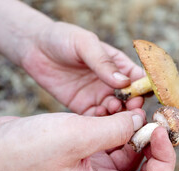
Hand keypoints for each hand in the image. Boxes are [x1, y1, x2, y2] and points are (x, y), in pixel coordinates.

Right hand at [0, 111, 175, 170]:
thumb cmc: (28, 150)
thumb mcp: (77, 136)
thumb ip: (115, 129)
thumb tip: (139, 121)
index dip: (165, 159)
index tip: (160, 130)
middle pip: (145, 168)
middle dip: (154, 141)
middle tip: (154, 115)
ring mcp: (95, 168)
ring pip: (130, 151)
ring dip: (136, 129)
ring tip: (132, 105)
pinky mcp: (86, 152)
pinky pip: (113, 140)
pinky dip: (119, 125)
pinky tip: (116, 108)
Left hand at [21, 22, 143, 115]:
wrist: (34, 47)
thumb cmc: (63, 39)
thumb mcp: (85, 44)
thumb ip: (103, 63)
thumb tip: (126, 82)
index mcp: (118, 65)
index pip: (139, 80)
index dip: (144, 89)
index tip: (142, 97)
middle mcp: (111, 83)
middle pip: (131, 101)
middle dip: (132, 108)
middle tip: (130, 111)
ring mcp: (98, 96)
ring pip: (115, 113)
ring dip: (117, 117)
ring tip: (112, 113)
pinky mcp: (83, 107)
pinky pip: (96, 120)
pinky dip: (100, 123)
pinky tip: (97, 120)